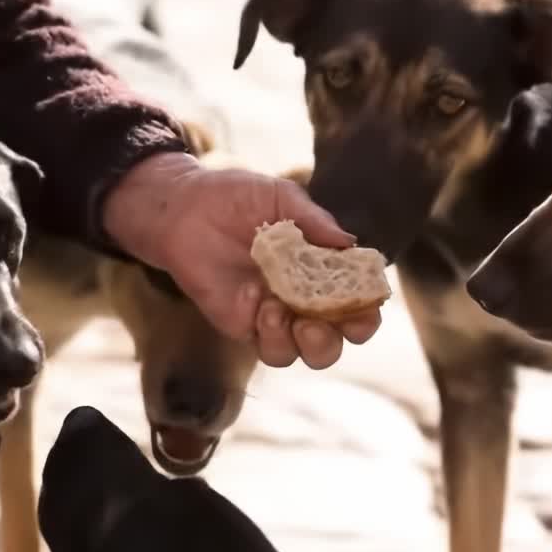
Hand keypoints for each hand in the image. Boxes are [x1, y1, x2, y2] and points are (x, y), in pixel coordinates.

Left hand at [104, 153, 381, 368]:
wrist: (184, 207)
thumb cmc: (236, 197)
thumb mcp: (280, 198)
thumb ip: (314, 220)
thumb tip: (348, 243)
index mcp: (320, 268)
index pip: (355, 300)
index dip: (367, 308)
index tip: (367, 301)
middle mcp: (302, 298)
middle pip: (336, 339)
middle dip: (339, 337)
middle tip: (326, 323)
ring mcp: (273, 315)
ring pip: (302, 353)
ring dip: (304, 342)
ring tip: (283, 311)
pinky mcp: (242, 324)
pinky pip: (266, 346)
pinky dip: (269, 330)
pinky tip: (255, 299)